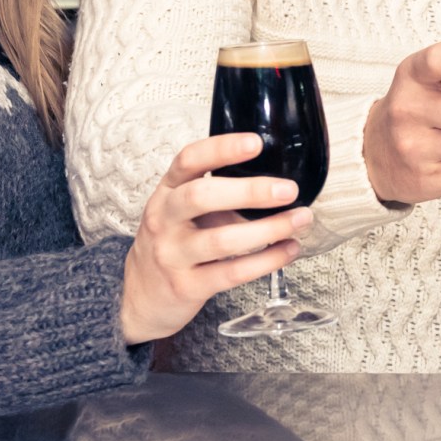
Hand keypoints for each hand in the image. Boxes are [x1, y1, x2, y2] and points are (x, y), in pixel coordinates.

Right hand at [118, 134, 311, 345]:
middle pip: (201, 197)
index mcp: (167, 191)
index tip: (256, 143)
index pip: (188, 160)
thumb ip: (217, 195)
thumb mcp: (182, 211)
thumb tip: (276, 183)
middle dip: (250, 191)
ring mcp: (172, 254)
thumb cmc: (173, 242)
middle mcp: (164, 219)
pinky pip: (231, 273)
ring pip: (221, 240)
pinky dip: (267, 260)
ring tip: (300, 219)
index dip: (221, 149)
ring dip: (268, 229)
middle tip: (289, 189)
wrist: (139, 297)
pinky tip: (289, 249)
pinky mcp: (187, 286)